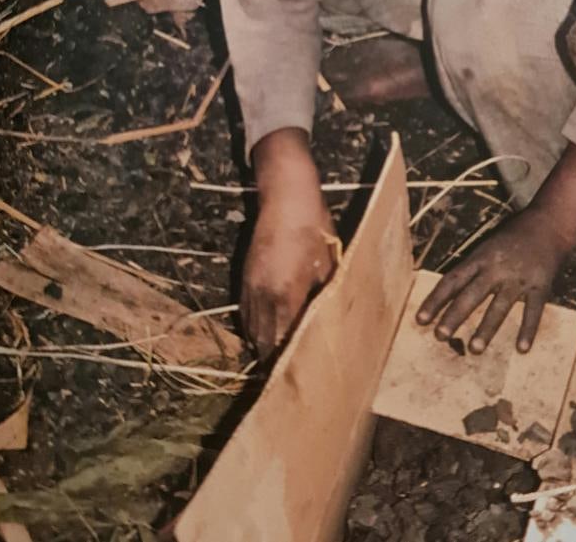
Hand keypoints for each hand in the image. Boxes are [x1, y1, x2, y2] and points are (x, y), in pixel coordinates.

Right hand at [240, 132, 335, 357]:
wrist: (286, 197)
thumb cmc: (315, 228)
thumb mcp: (328, 263)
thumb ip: (325, 296)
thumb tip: (330, 321)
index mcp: (287, 294)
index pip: (285, 340)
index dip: (290, 361)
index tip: (299, 378)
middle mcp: (264, 295)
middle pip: (264, 340)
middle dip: (274, 360)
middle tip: (288, 378)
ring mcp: (251, 286)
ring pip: (251, 328)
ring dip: (262, 345)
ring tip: (276, 363)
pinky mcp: (245, 276)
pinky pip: (246, 312)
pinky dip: (254, 327)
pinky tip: (265, 334)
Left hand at [416, 207, 570, 354]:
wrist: (549, 224)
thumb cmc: (513, 237)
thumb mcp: (488, 246)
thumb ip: (472, 269)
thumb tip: (448, 295)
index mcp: (480, 258)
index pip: (453, 280)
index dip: (435, 300)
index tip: (420, 320)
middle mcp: (497, 268)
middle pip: (471, 295)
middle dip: (454, 316)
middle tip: (439, 336)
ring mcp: (519, 279)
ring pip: (499, 307)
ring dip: (486, 329)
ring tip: (474, 349)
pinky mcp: (541, 286)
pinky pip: (533, 311)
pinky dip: (528, 330)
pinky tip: (521, 349)